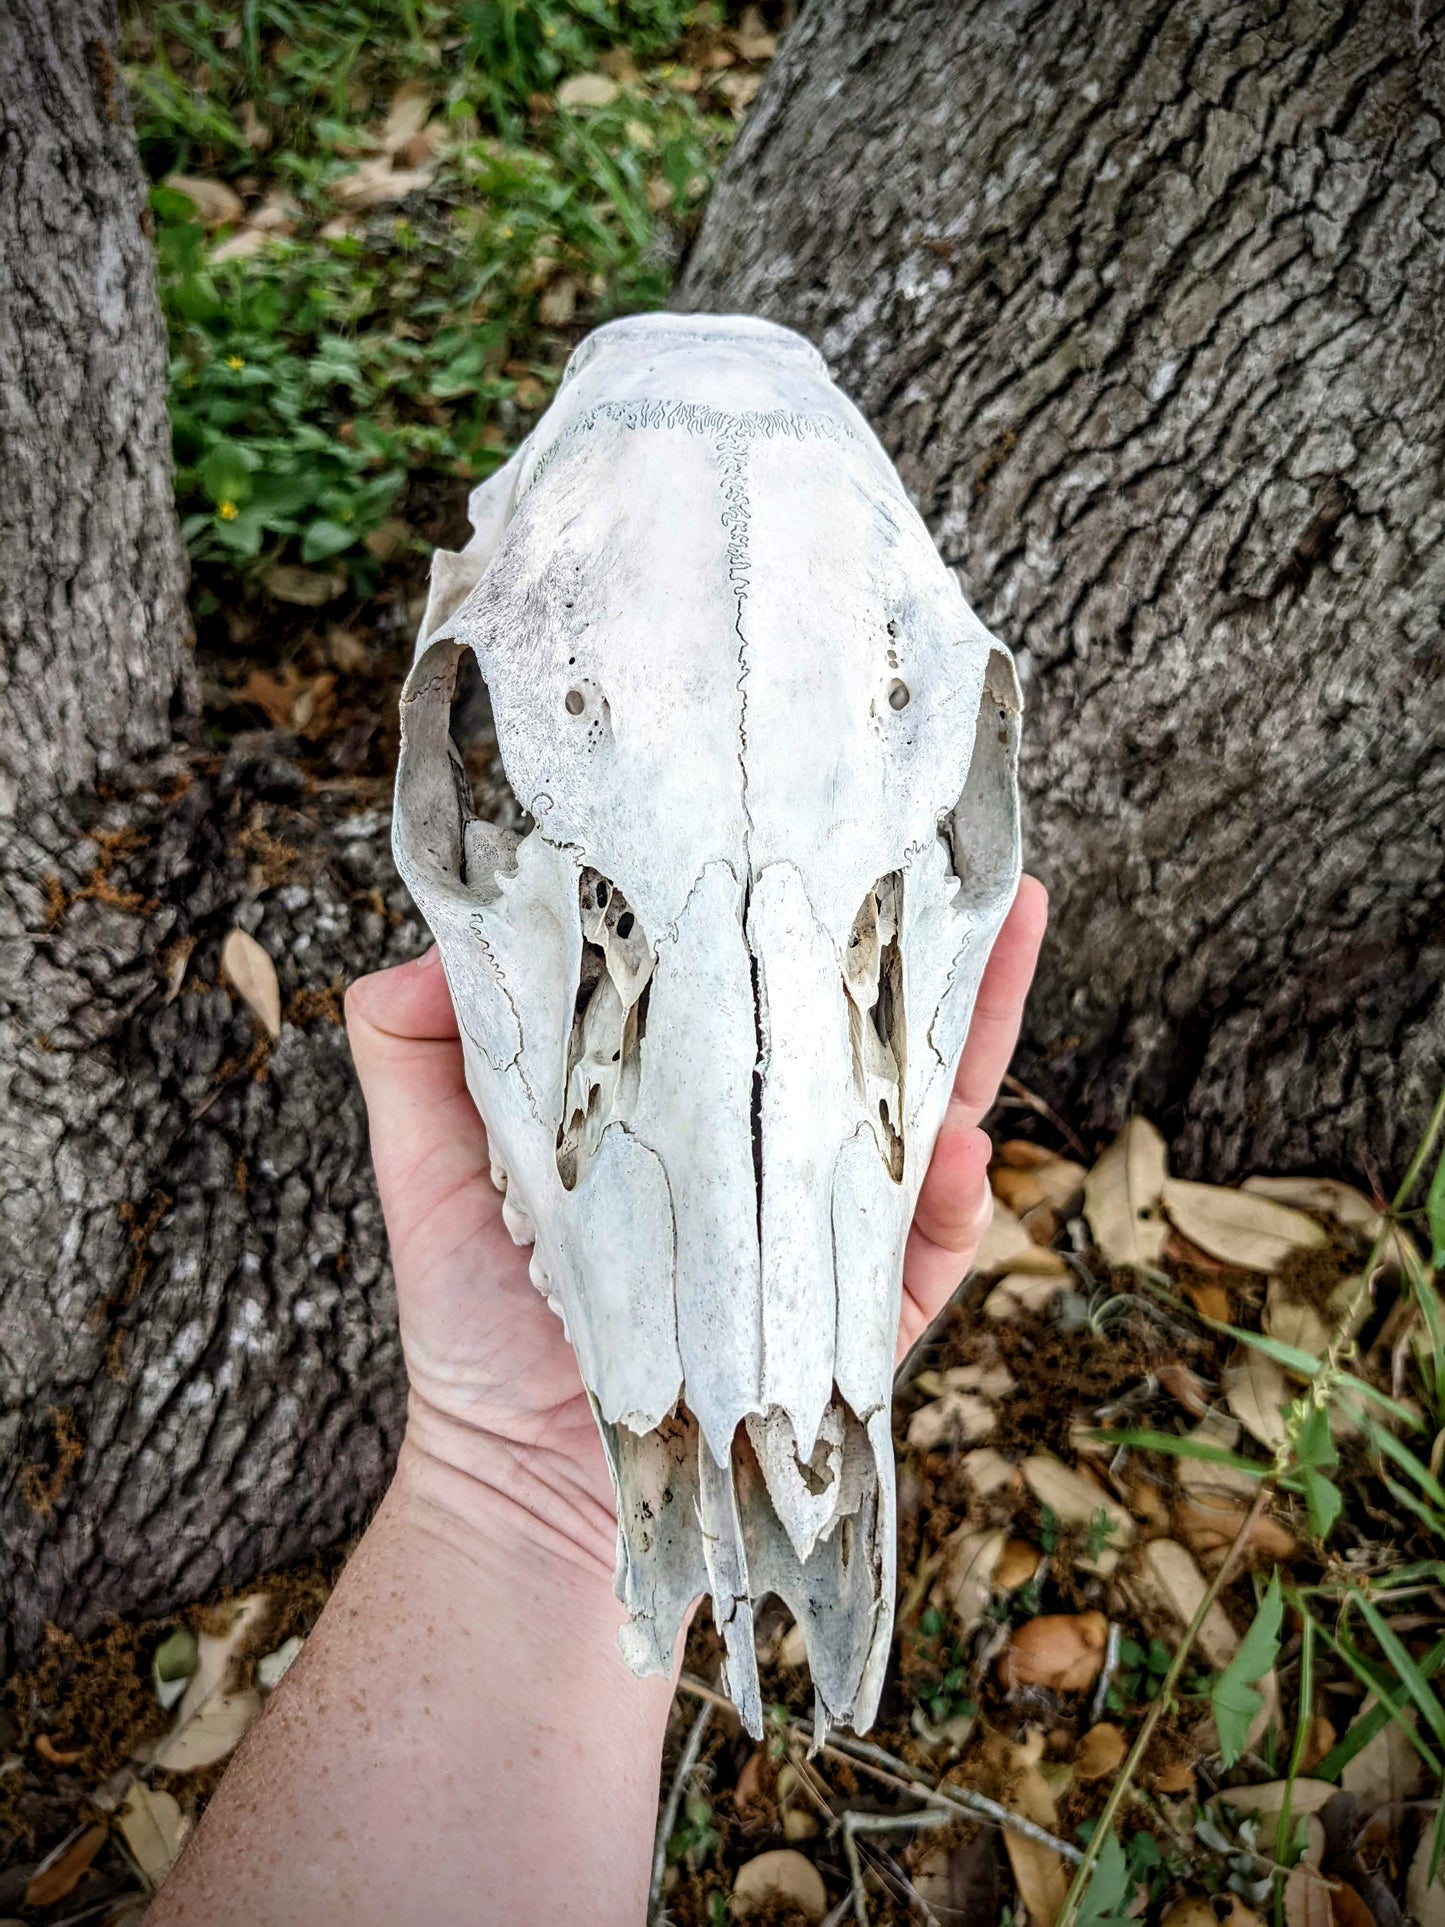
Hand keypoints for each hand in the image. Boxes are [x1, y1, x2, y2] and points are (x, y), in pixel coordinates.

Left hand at [346, 875, 1046, 1556]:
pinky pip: (925, 1252)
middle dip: (930, 949)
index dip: (799, 912)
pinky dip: (947, 1198)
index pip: (757, 990)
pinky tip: (956, 1144)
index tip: (832, 826)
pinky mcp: (853, 1328)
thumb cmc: (476, 1320)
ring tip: (1014, 936)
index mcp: (688, 1105)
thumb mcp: (430, 1164)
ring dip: (978, 1033)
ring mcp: (821, 1238)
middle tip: (983, 863)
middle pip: (867, 1035)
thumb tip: (435, 936)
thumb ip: (417, 1050)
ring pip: (923, 1119)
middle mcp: (767, 1158)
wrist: (519, 1481)